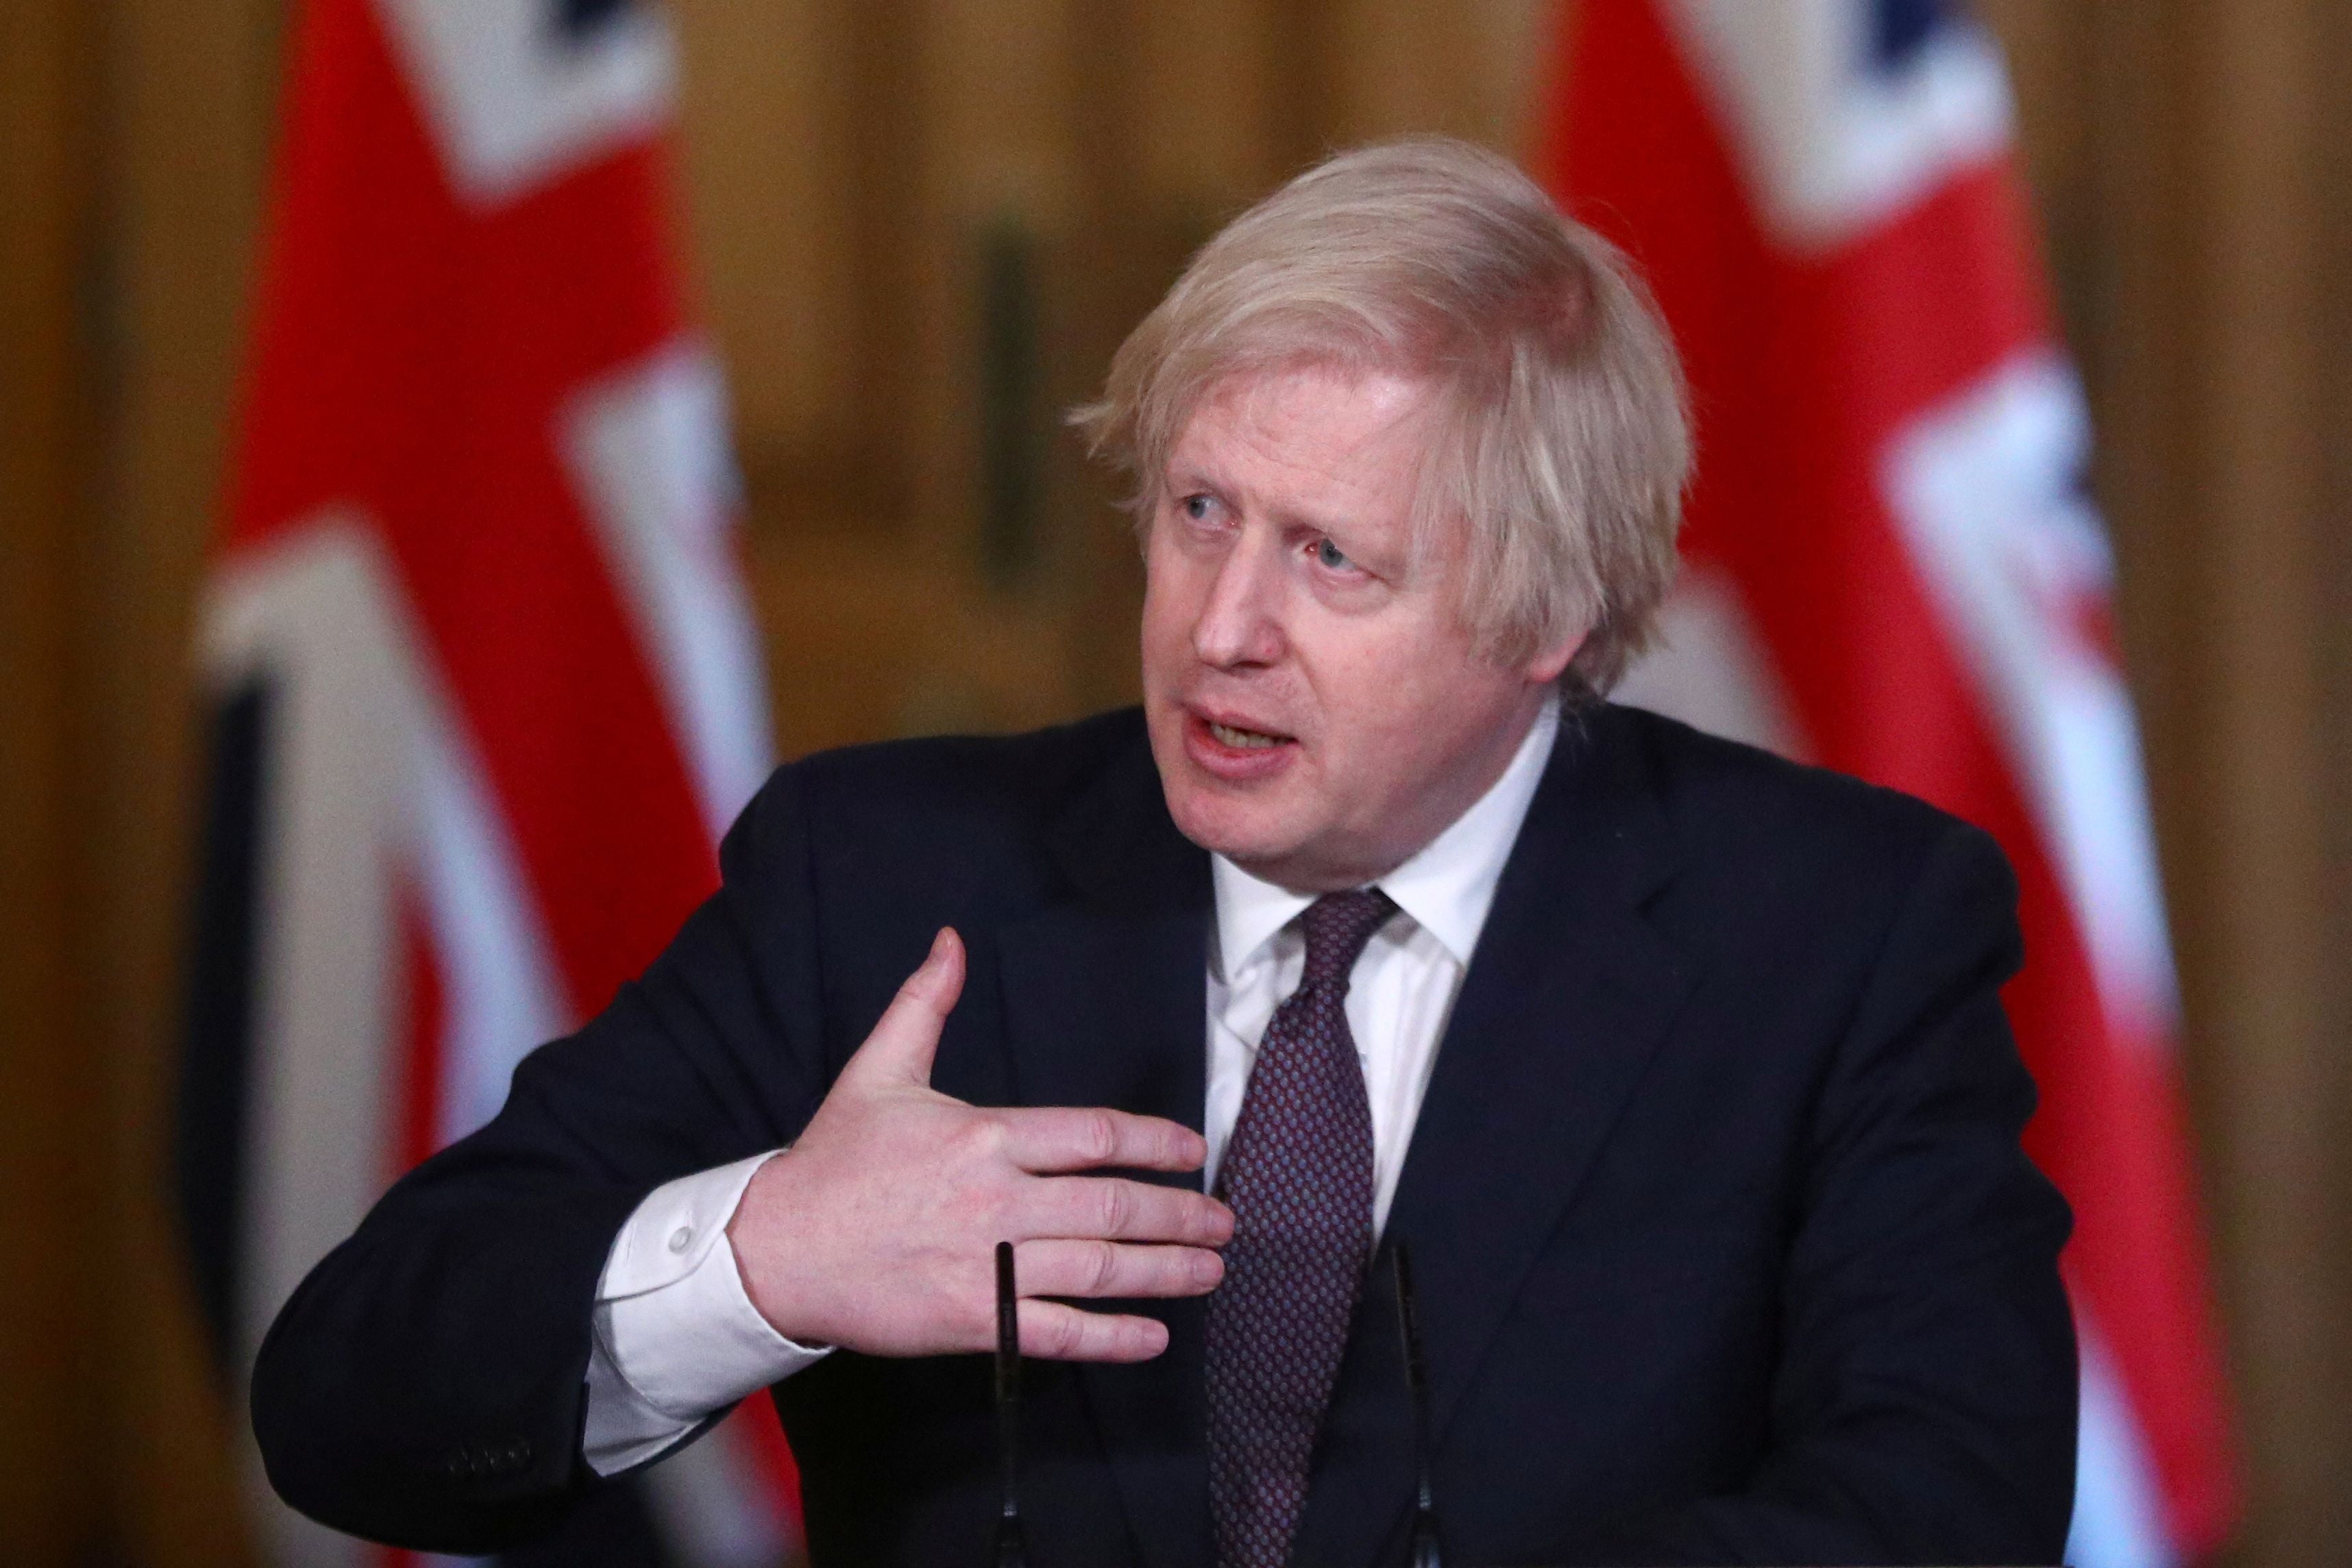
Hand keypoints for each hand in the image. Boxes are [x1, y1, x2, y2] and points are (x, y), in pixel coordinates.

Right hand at [728, 927, 1232, 1361]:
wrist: (776, 1248)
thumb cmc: (833, 1161)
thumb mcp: (879, 1070)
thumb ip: (924, 1004)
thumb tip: (951, 941)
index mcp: (986, 1134)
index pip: (1095, 1134)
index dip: (1155, 1143)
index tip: (1193, 1152)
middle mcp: (997, 1197)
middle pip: (1114, 1205)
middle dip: (1180, 1215)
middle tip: (1224, 1222)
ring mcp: (987, 1263)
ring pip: (1100, 1268)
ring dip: (1167, 1272)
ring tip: (1211, 1271)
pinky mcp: (972, 1319)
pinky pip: (1058, 1330)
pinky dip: (1112, 1338)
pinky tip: (1154, 1336)